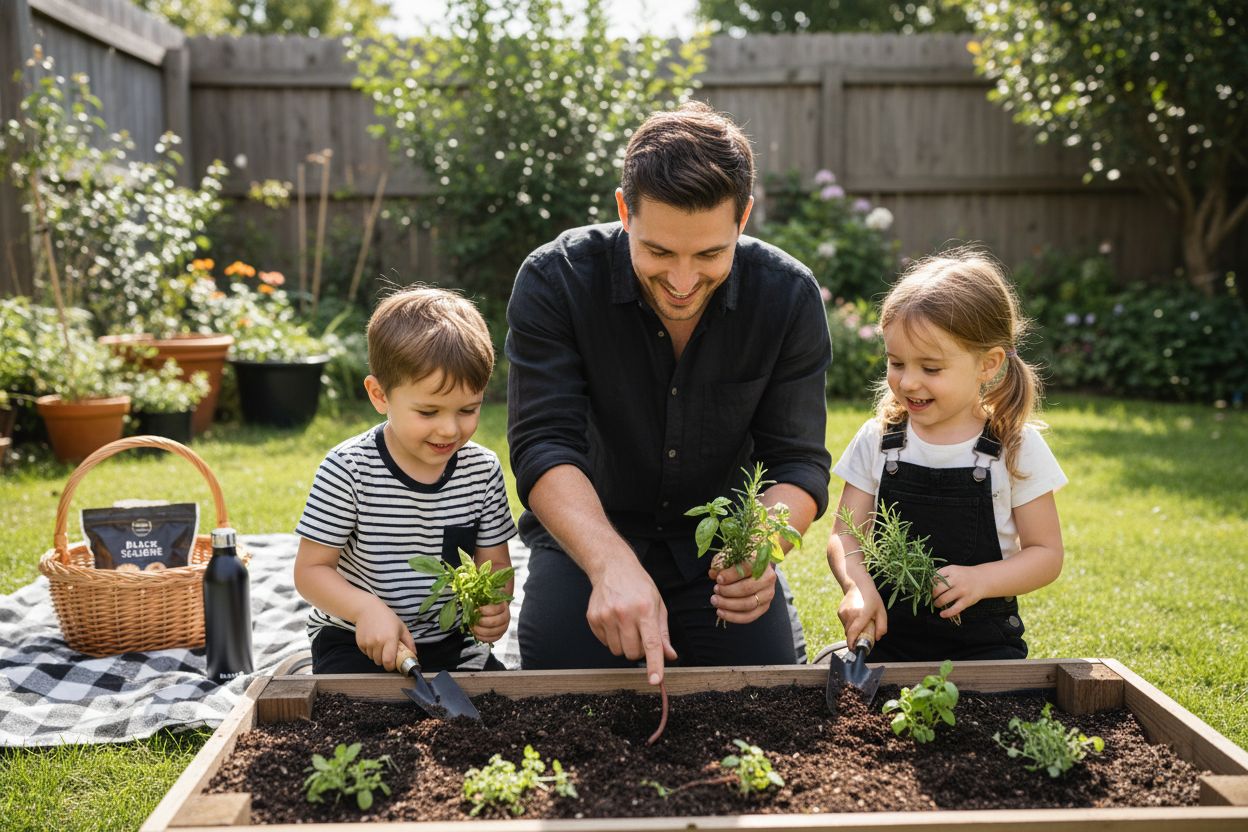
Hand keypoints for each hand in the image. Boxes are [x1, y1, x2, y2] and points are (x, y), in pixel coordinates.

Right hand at [354, 599, 415, 670]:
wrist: (368, 609)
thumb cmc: (387, 617)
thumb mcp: (401, 627)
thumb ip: (409, 642)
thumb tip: (414, 654)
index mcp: (390, 638)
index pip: (389, 661)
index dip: (391, 666)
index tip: (393, 664)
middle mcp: (378, 642)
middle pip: (380, 662)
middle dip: (384, 660)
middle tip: (387, 652)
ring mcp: (368, 643)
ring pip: (373, 658)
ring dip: (377, 655)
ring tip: (380, 644)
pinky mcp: (360, 643)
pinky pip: (366, 654)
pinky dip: (370, 651)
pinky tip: (373, 641)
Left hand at [471, 601, 509, 643]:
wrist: (492, 610)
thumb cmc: (486, 602)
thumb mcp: (484, 597)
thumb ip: (480, 597)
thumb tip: (470, 601)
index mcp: (503, 605)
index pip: (497, 608)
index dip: (486, 610)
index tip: (478, 609)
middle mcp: (505, 616)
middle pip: (497, 621)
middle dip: (483, 622)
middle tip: (474, 621)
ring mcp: (503, 626)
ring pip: (495, 631)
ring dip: (482, 631)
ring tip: (473, 628)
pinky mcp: (499, 634)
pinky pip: (493, 639)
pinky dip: (484, 638)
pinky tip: (476, 634)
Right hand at [586, 558, 677, 685]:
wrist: (613, 568)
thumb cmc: (639, 586)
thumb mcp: (658, 605)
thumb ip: (663, 633)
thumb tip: (670, 656)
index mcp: (645, 609)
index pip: (651, 643)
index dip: (654, 664)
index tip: (655, 680)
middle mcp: (624, 613)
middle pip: (632, 653)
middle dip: (638, 650)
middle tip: (639, 633)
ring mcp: (606, 616)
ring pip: (618, 651)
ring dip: (624, 645)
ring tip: (626, 625)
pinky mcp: (593, 618)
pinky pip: (605, 643)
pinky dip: (612, 638)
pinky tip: (614, 621)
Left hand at [708, 558, 776, 624]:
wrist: (757, 572)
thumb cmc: (741, 564)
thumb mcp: (732, 559)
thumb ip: (722, 564)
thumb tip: (713, 573)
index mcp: (761, 562)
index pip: (746, 569)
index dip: (730, 575)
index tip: (718, 579)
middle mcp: (768, 579)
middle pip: (747, 588)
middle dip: (727, 591)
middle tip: (715, 590)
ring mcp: (768, 594)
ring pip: (748, 604)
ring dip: (728, 604)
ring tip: (715, 601)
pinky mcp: (764, 607)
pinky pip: (749, 616)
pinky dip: (733, 616)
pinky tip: (720, 612)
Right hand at [838, 581, 886, 647]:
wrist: (858, 584)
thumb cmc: (872, 599)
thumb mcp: (882, 611)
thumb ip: (882, 627)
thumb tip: (877, 638)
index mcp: (862, 614)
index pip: (853, 632)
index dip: (852, 643)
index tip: (854, 650)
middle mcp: (851, 614)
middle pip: (850, 634)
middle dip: (855, 638)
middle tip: (863, 636)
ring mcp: (844, 612)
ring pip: (846, 629)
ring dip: (852, 631)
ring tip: (860, 622)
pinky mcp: (839, 612)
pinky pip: (844, 624)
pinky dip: (849, 624)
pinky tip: (855, 617)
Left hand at [932, 564, 987, 619]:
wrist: (983, 579)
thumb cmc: (964, 575)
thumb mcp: (953, 570)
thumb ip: (942, 575)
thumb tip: (927, 584)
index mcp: (951, 570)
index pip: (934, 577)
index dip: (929, 584)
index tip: (928, 587)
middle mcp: (956, 580)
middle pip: (937, 589)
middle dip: (932, 594)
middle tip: (932, 596)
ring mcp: (962, 590)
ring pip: (944, 599)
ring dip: (937, 603)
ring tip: (937, 604)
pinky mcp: (967, 600)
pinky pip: (955, 609)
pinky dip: (947, 613)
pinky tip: (942, 614)